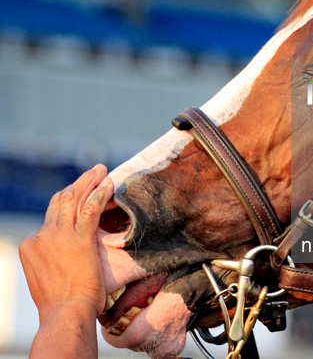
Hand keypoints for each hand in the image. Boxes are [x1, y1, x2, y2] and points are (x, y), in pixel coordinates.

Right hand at [20, 164, 113, 321]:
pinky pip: (90, 208)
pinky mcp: (78, 239)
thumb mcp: (49, 278)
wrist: (66, 313)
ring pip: (73, 199)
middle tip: (93, 173)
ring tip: (101, 171)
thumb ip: (53, 261)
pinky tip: (109, 185)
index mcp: (31, 245)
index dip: (68, 204)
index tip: (81, 196)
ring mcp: (58, 236)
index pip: (51, 217)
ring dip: (88, 182)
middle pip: (59, 201)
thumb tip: (64, 259)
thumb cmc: (63, 304)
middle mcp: (41, 236)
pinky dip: (99, 194)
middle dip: (78, 184)